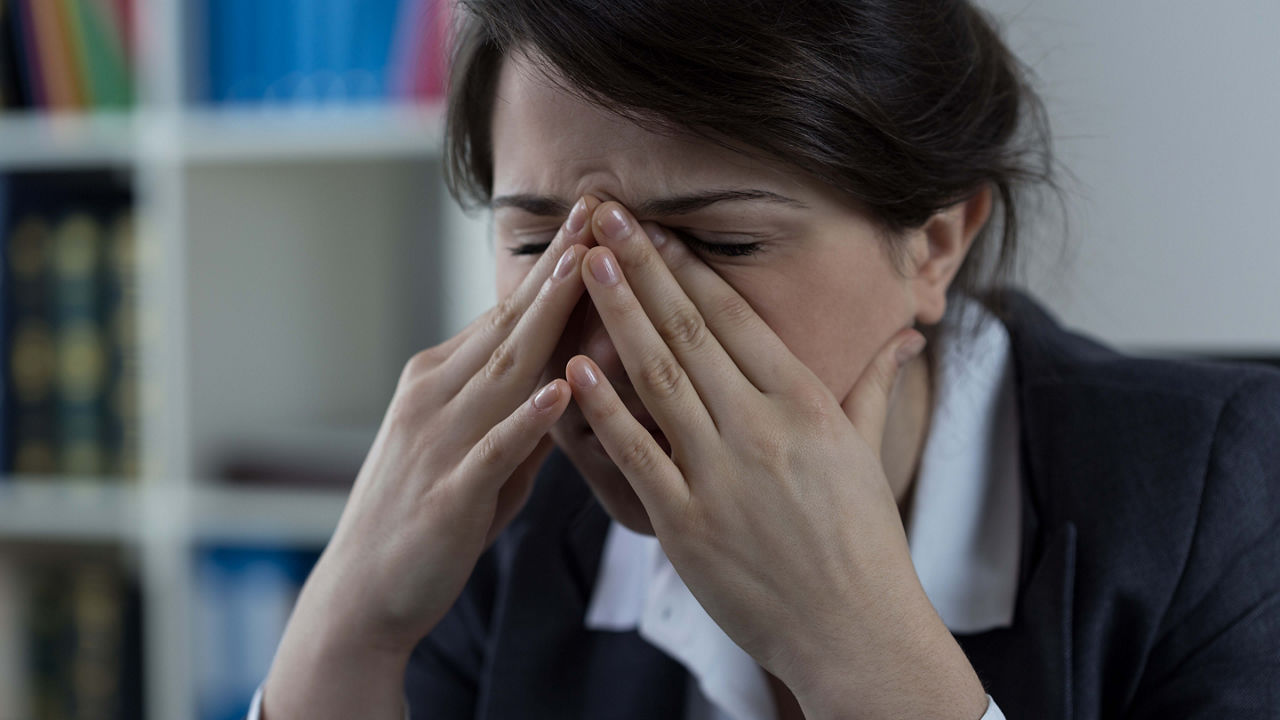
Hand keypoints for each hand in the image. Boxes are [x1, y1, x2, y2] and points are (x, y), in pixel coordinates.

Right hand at [262, 196, 599, 719]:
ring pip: (502, 369)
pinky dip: (527, 420)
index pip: (506, 312)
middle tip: (596, 211)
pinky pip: (493, 450)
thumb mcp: (472, 450)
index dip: (551, 266)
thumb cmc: (428, 520)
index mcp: (440, 380)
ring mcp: (439, 441)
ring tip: (586, 272)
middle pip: (508, 323)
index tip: (590, 219)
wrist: (364, 594)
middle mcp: (436, 396)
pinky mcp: (448, 494)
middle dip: (556, 267)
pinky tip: (559, 390)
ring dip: (547, 318)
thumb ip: (515, 411)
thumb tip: (565, 378)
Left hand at [566, 202, 987, 719]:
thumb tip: (905, 335)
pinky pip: (636, 454)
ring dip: (617, 314)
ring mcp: (719, 473)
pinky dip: (604, 409)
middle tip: (604, 213)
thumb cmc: (862, 539)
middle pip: (688, 329)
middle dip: (642, 266)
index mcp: (803, 402)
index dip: (689, 266)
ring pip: (657, 376)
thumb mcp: (868, 452)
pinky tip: (574, 367)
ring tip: (586, 264)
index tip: (655, 226)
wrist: (854, 629)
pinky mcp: (685, 522)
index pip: (735, 317)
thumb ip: (873, 385)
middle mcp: (759, 426)